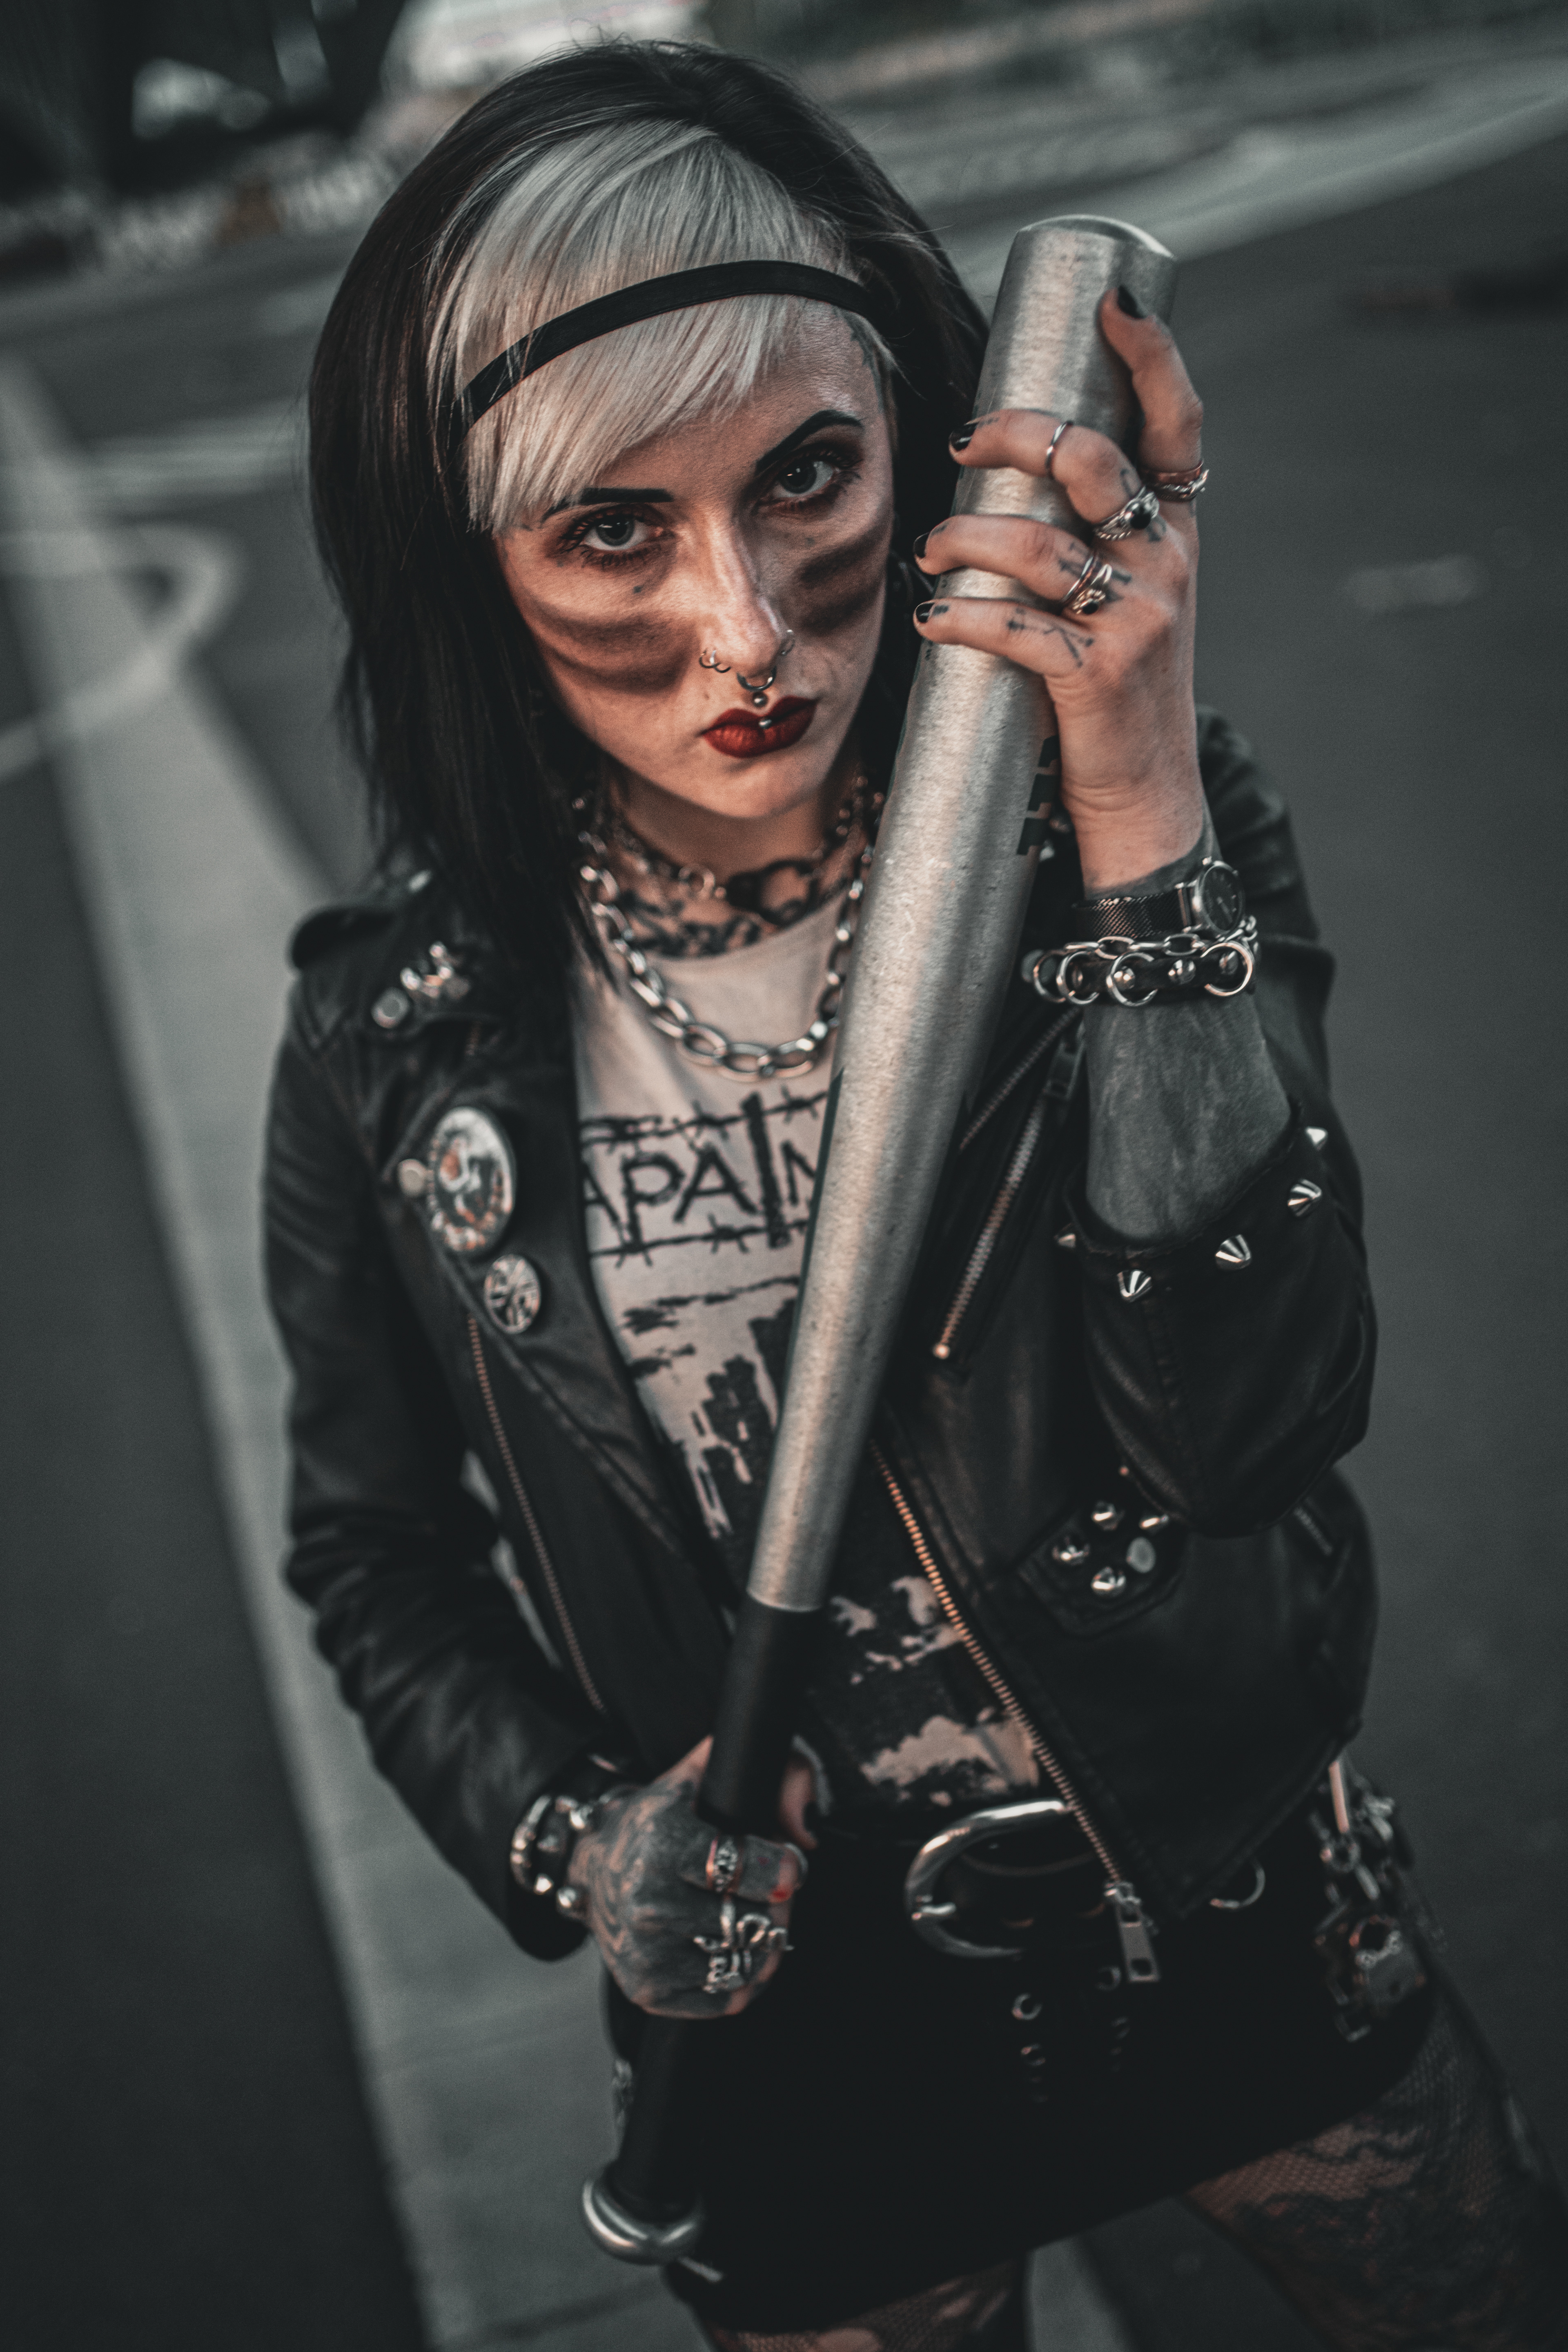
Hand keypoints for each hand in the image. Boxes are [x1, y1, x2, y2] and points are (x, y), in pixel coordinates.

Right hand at [566, 1736, 811, 2018]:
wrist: (593, 1865)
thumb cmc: (659, 1820)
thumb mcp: (700, 1773)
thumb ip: (763, 1768)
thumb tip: (805, 1827)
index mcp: (662, 1843)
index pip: (742, 1868)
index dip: (781, 1869)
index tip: (790, 1868)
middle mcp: (648, 1903)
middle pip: (749, 1921)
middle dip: (777, 1907)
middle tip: (775, 1894)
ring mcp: (646, 1953)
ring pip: (742, 1964)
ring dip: (762, 1944)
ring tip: (754, 1918)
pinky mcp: (647, 1991)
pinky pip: (724, 2000)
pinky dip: (742, 1978)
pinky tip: (734, 1948)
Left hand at [914, 291, 1204, 890]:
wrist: (1148, 794)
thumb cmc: (1116, 689)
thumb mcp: (1127, 598)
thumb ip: (1091, 536)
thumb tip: (1011, 470)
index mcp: (1176, 532)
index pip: (1177, 423)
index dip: (1152, 354)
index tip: (1114, 300)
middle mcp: (1168, 563)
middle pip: (1089, 460)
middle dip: (1015, 435)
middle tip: (960, 440)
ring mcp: (1140, 619)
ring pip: (1038, 545)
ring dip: (966, 537)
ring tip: (930, 550)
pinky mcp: (1100, 677)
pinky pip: (1017, 628)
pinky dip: (964, 618)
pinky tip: (934, 619)